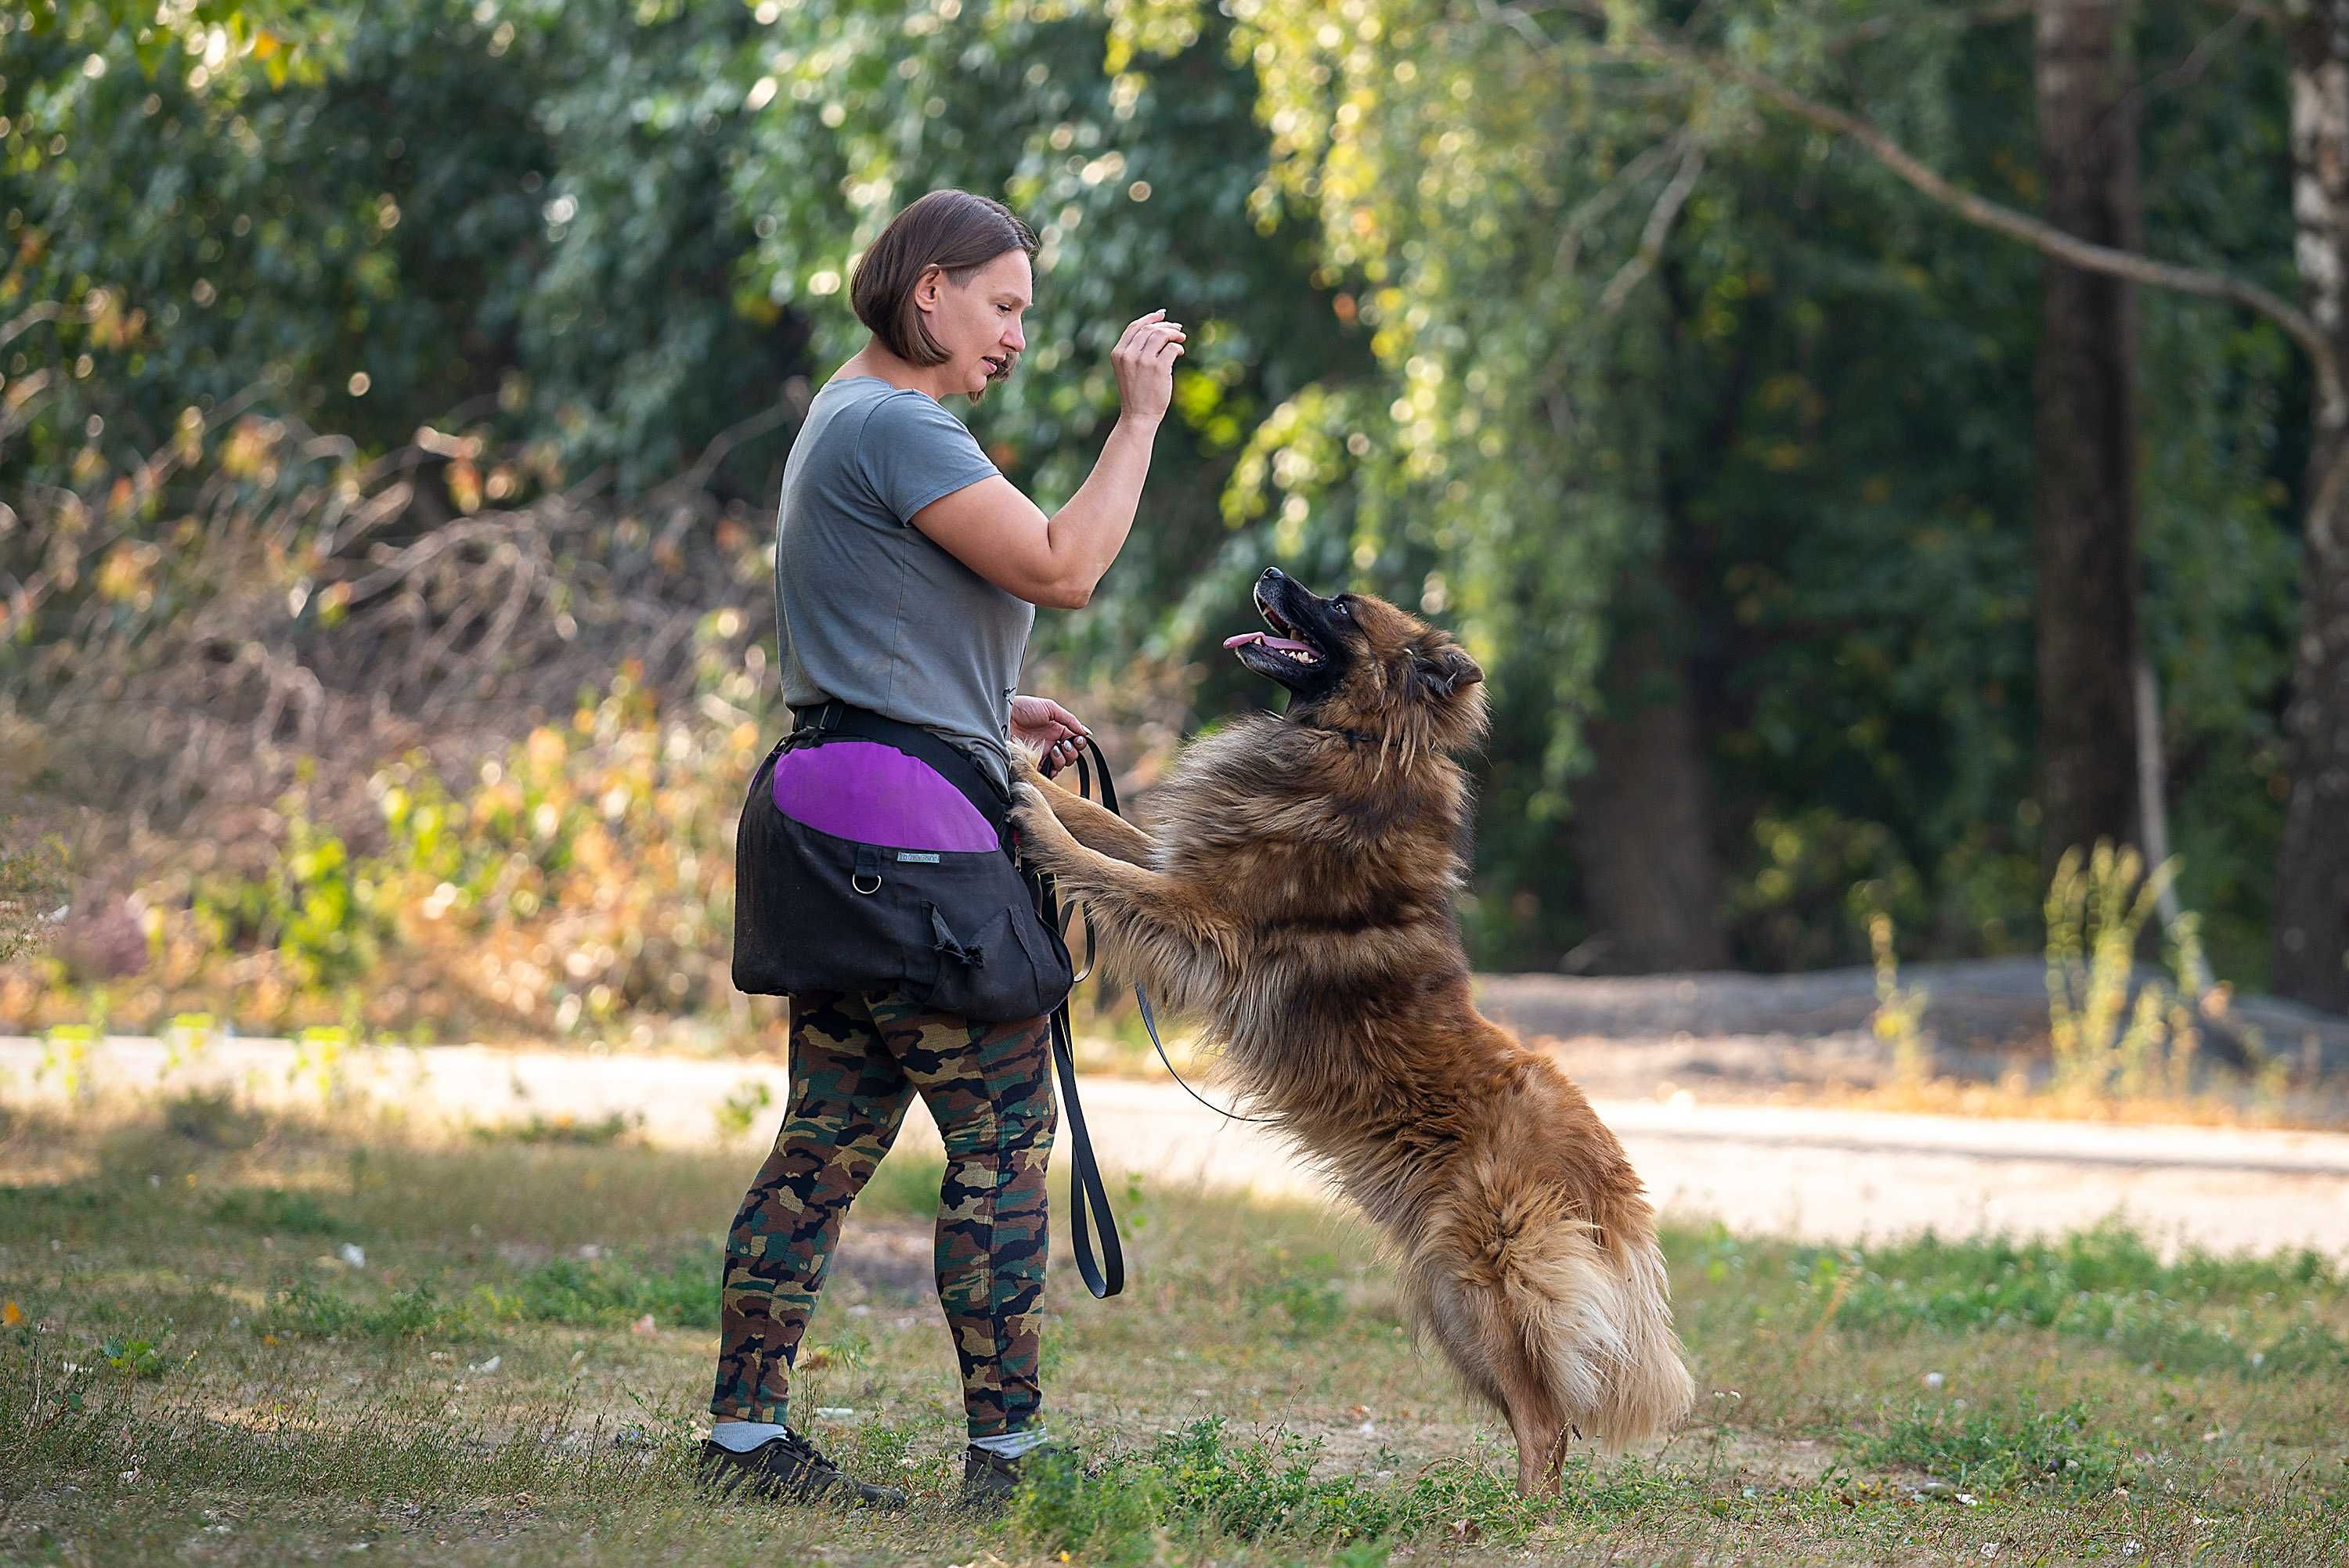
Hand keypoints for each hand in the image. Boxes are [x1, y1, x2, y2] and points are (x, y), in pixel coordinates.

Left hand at [1009, 694, 1088, 775]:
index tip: (1077, 739)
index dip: (1079, 743)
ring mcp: (1042, 754)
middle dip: (1072, 752)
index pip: (1075, 742)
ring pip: (1061, 765)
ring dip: (1063, 759)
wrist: (1003, 715)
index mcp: (1057, 731)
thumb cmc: (1025, 708)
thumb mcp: (1050, 708)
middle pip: (1071, 755)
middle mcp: (1051, 744)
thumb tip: (1086, 733)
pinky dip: (1053, 771)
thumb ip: (1070, 720)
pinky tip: (1050, 761)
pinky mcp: (1032, 763)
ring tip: (1054, 750)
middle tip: (1064, 745)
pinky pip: (1047, 773)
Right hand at [1110, 308, 1185, 426]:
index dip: (1149, 318)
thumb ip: (1136, 351)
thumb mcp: (1128, 369)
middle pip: (1149, 329)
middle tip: (1178, 330)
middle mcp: (1129, 355)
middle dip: (1166, 326)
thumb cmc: (1136, 393)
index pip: (1134, 327)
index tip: (1162, 314)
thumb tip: (1158, 330)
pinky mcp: (1158, 368)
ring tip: (1181, 339)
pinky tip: (1180, 353)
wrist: (1138, 415)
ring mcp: (1143, 361)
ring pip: (1161, 335)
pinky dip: (1178, 348)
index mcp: (1118, 353)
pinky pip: (1171, 348)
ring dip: (1174, 334)